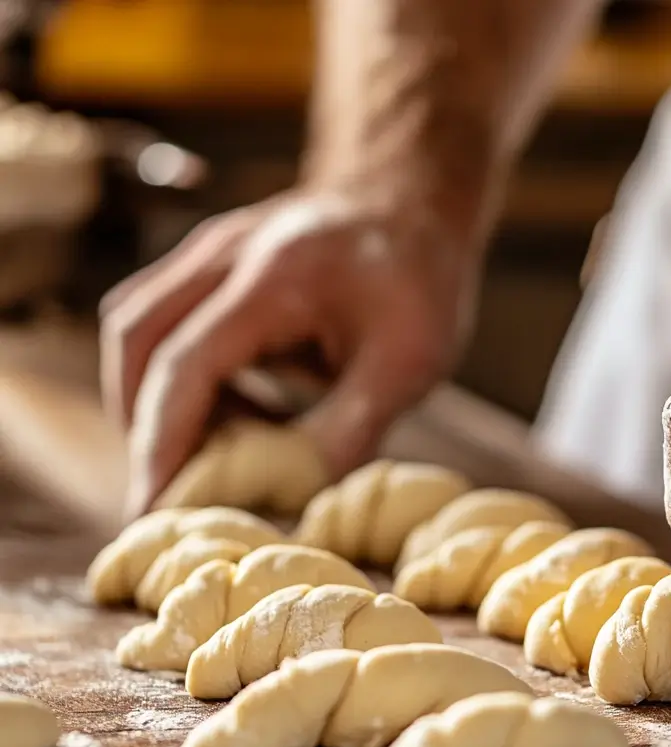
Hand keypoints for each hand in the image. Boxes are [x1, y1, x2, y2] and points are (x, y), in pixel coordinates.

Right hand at [101, 191, 477, 515]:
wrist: (415, 200)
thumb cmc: (420, 279)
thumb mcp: (409, 362)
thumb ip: (352, 428)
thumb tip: (297, 498)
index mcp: (273, 278)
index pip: (188, 365)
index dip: (164, 443)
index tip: (153, 509)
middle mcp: (225, 255)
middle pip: (138, 341)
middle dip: (144, 426)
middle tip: (168, 494)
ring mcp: (212, 252)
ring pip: (140, 329)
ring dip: (158, 400)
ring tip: (212, 461)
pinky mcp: (215, 265)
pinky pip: (169, 323)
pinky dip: (186, 379)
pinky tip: (240, 419)